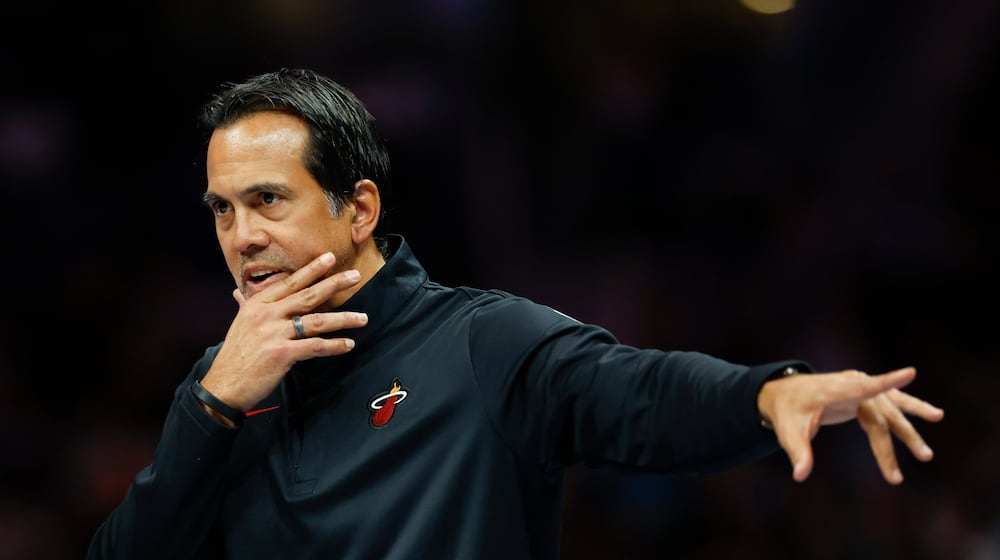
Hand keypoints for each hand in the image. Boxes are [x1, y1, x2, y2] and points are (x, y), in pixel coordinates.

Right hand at [199, 252, 368, 412]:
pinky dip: (334, 346)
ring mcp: (273, 334)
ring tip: (363, 318)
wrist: (223, 385)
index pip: (290, 282)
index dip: (311, 269)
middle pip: (307, 296)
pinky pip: (315, 346)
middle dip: (334, 284)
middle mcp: (265, 315)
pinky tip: (348, 344)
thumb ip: (245, 306)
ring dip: (343, 319)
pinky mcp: (282, 354)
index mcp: (256, 304)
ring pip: (316, 321)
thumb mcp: (240, 325)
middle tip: (355, 276)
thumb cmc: (235, 355)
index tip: (329, 258)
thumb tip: (239, 293)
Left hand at [757, 367, 943, 483]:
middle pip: (882, 415)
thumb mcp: (788, 433)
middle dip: (900, 439)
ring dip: (912, 425)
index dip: (886, 382)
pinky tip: (933, 414)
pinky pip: (891, 401)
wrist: (786, 394)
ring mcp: (860, 388)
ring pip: (892, 408)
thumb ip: (798, 453)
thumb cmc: (788, 413)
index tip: (910, 372)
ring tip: (940, 419)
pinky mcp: (865, 393)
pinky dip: (911, 408)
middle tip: (919, 463)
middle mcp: (851, 386)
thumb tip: (800, 476)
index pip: (863, 388)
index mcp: (835, 391)